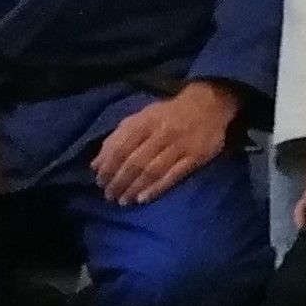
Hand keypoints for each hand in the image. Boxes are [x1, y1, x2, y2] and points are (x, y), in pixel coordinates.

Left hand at [91, 81, 238, 206]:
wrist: (209, 104)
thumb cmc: (169, 114)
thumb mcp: (142, 117)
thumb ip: (118, 138)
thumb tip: (95, 164)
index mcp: (145, 121)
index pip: (121, 147)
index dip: (108, 167)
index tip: (99, 182)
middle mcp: (161, 133)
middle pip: (135, 162)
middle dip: (119, 181)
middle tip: (109, 196)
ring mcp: (179, 145)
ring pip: (152, 170)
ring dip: (134, 188)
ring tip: (123, 200)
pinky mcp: (195, 157)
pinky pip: (173, 176)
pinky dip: (156, 188)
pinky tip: (143, 198)